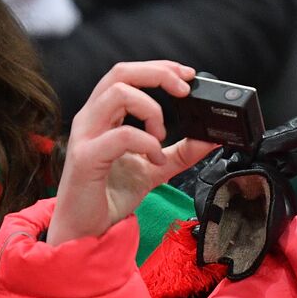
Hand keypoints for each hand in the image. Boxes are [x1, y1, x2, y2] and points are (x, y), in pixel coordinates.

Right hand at [47, 61, 217, 245]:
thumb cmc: (109, 195)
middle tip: (184, 89)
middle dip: (158, 73)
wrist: (85, 229)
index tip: (188, 76)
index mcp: (104, 115)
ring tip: (161, 135)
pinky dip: (147, 143)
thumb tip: (210, 139)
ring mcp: (86, 135)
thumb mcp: (155, 168)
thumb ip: (181, 152)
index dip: (160, 68)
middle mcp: (91, 118)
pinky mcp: (86, 158)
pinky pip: (122, 136)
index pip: (128, 74)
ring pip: (118, 93)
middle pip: (121, 72)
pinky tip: (155, 160)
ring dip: (151, 109)